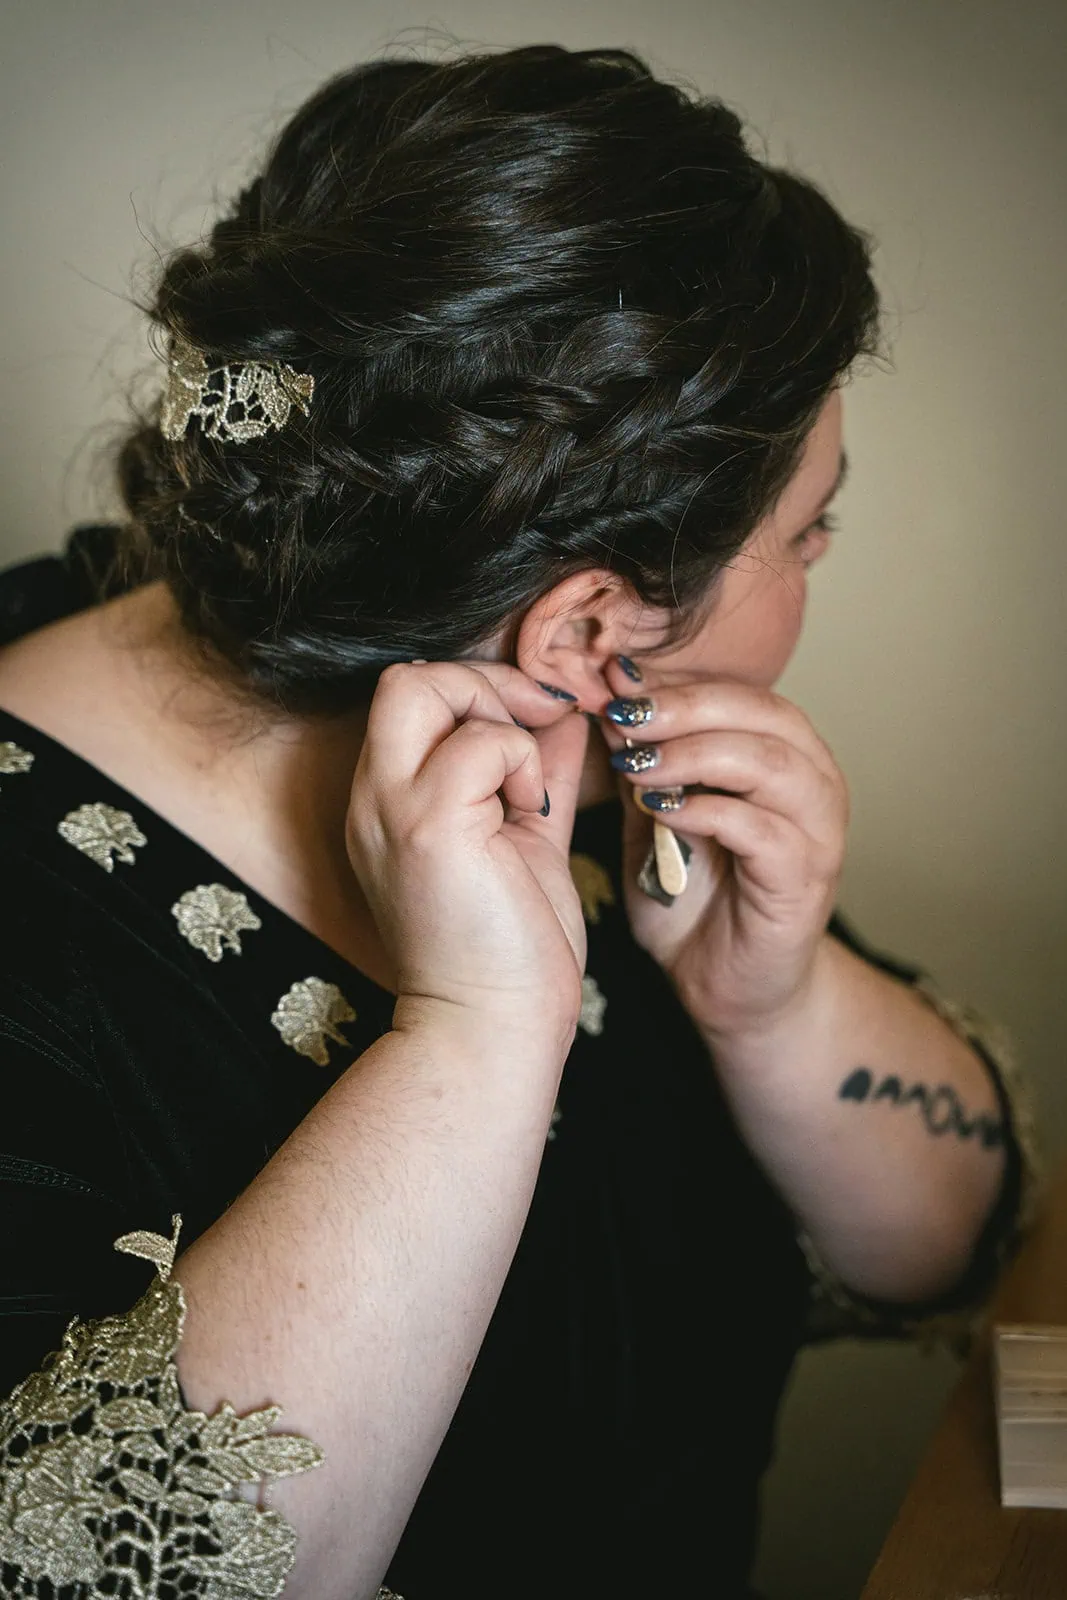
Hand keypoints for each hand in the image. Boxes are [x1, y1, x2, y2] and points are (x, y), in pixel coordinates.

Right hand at [347, 662, 589, 1046]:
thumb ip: (535, 769)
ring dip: (504, 724)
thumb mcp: (524, 835)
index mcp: (389, 801)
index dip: (481, 690)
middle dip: (486, 685)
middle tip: (538, 735)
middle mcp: (373, 798)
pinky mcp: (428, 827)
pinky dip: (521, 761)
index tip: (538, 724)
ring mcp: (392, 809)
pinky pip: (482, 741)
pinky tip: (532, 816)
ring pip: (428, 685)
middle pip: (407, 675)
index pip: (413, 693)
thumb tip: (564, 712)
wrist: (494, 1031)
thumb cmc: (511, 948)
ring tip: (529, 793)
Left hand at [602, 665, 847, 1040]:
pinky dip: (709, 812)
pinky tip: (661, 811)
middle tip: (622, 715)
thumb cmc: (693, 900)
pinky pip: (764, 831)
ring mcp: (817, 832)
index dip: (675, 682)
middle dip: (684, 706)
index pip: (739, 692)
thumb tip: (607, 699)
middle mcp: (813, 782)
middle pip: (762, 713)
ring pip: (770, 763)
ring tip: (635, 765)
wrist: (725, 989)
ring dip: (695, 755)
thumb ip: (642, 762)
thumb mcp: (654, 816)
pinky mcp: (804, 880)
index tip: (610, 682)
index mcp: (784, 755)